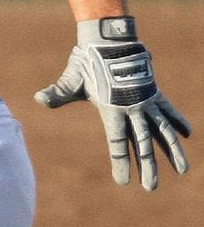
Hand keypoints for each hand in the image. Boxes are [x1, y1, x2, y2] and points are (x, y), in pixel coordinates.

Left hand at [35, 17, 190, 190]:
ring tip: (183, 171)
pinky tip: (188, 134)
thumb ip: (58, 93)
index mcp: (112, 108)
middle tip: (151, 187)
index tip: (124, 182)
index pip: (117, 141)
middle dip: (147, 166)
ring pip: (162, 130)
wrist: (107, 39)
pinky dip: (177, 120)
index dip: (120, 162)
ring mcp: (144, 100)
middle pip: (142, 143)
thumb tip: (38, 99)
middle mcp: (132, 107)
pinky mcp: (152, 92)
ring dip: (172, 150)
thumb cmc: (86, 62)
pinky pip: (167, 109)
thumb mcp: (72, 80)